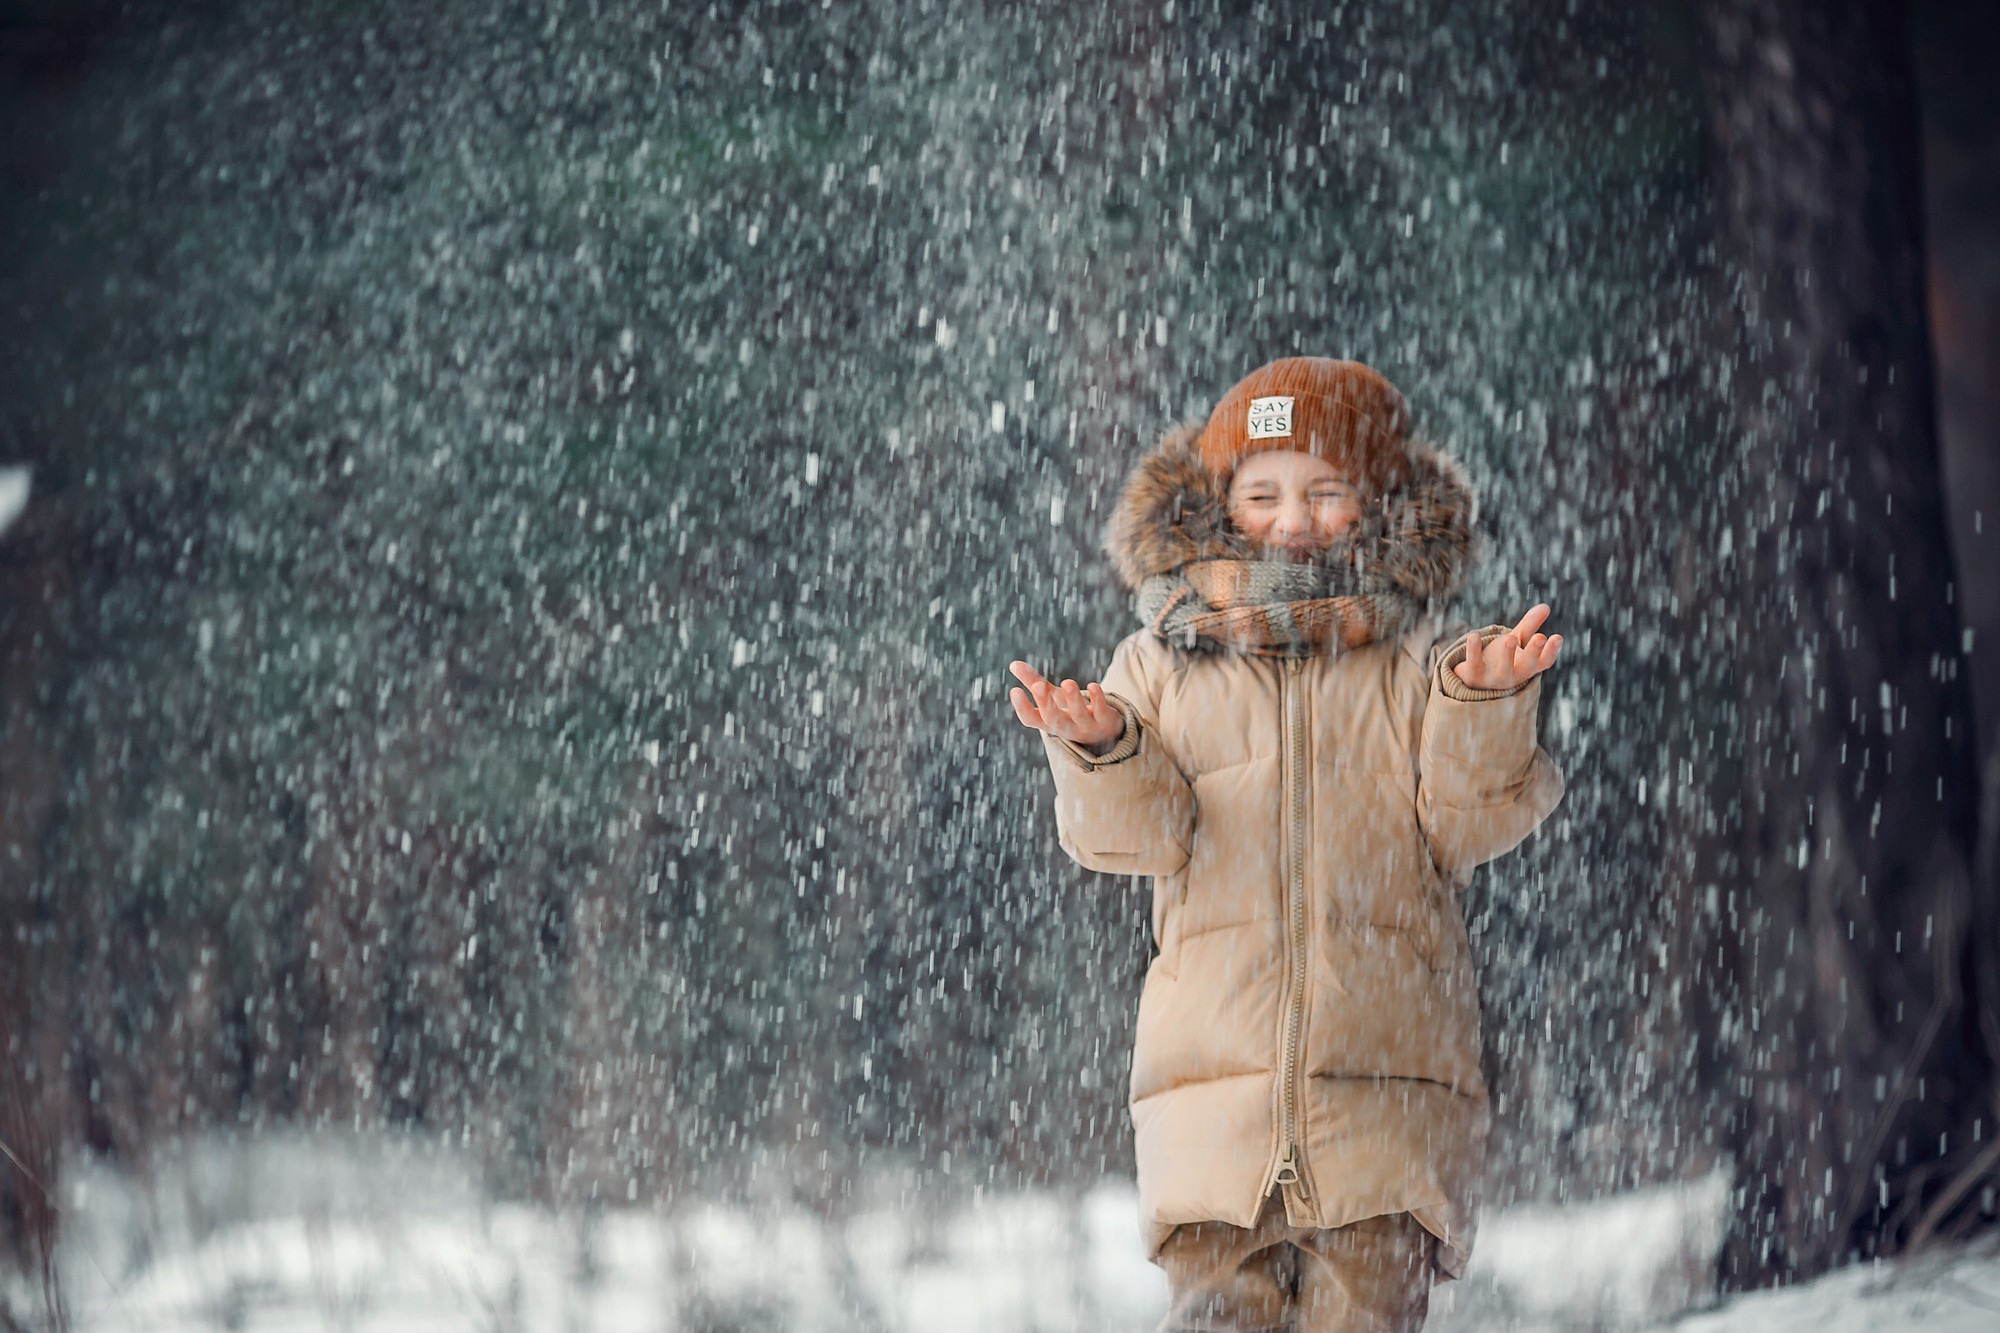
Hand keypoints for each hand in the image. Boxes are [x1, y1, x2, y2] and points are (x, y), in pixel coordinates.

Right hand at [1008, 661, 1124, 751]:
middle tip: (1038, 686)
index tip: (1014, 690)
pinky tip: (1093, 686)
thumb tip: (1013, 664)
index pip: (1031, 719)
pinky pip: (1101, 710)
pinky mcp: (1105, 720)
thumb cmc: (1070, 712)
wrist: (1104, 733)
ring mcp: (1086, 725)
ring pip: (1078, 714)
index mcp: (1049, 722)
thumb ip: (1033, 682)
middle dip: (1045, 702)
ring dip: (1073, 698)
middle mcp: (1065, 726)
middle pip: (1053, 718)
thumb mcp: (1052, 698)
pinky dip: (1098, 699)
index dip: (1022, 707)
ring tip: (1067, 682)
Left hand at [1453, 603, 1563, 690]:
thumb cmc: (1500, 659)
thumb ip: (1529, 625)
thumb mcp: (1516, 641)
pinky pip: (1474, 664)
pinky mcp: (1473, 676)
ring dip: (1507, 655)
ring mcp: (1494, 678)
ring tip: (1509, 638)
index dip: (1551, 651)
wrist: (1472, 682)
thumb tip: (1545, 606)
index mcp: (1527, 666)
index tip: (1557, 637)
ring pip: (1503, 670)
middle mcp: (1514, 675)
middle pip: (1527, 666)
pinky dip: (1474, 650)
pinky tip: (1474, 635)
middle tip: (1540, 637)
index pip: (1544, 662)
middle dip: (1534, 652)